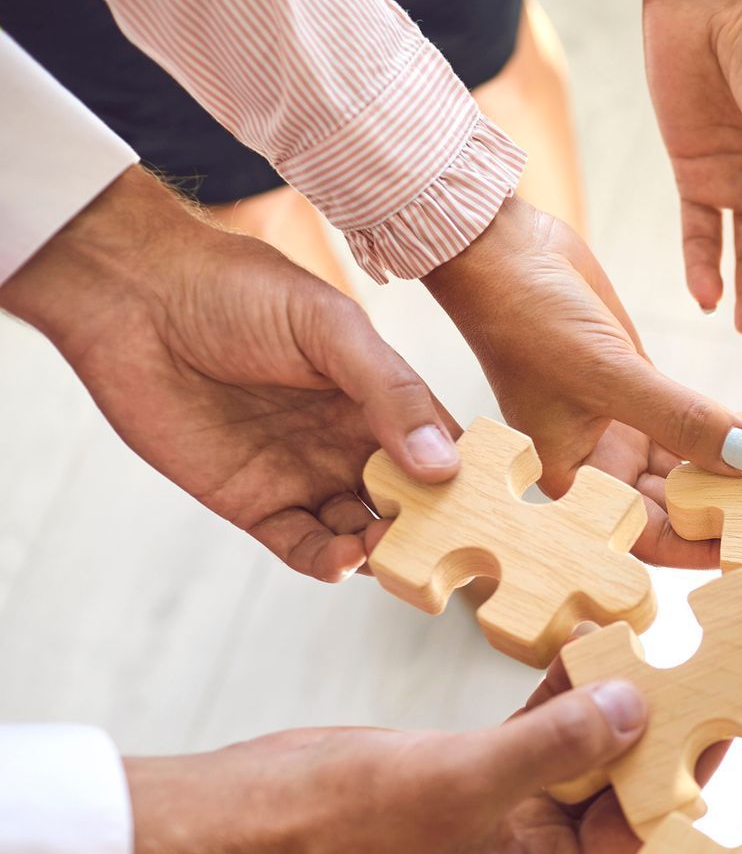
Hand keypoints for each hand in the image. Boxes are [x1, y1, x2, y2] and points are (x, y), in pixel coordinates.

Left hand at [1, 168, 458, 582]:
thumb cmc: (239, 292)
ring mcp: (303, 475)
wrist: (136, 297)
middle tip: (448, 548)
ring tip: (390, 551)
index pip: (441, 451)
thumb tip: (444, 465)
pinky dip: (327, 561)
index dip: (468, 481)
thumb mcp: (332, 330)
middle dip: (430, 530)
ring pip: (360, 533)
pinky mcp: (253, 503)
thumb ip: (390, 392)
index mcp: (380, 398)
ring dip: (382, 551)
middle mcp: (349, 443)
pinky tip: (343, 559)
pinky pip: (301, 546)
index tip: (492, 509)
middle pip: (408, 504)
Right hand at [124, 679, 655, 853]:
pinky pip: (537, 734)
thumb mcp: (464, 780)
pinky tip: (588, 643)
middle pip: (618, 792)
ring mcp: (501, 820)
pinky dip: (559, 694)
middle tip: (706, 668)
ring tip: (657, 644)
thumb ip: (557, 744)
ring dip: (609, 703)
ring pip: (579, 756)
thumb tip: (638, 707)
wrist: (246, 820)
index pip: (639, 832)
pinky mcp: (472, 778)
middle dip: (656, 732)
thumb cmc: (344, 822)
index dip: (686, 774)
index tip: (729, 720)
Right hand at [423, 196, 741, 506]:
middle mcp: (599, 460)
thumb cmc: (527, 319)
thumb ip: (684, 422)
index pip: (643, 535)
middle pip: (673, 505)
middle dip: (724, 510)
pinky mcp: (640, 385)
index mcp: (574, 479)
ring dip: (731, 469)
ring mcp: (622, 422)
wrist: (502, 249)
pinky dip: (727, 428)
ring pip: (688, 464)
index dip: (697, 547)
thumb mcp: (610, 375)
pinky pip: (694, 421)